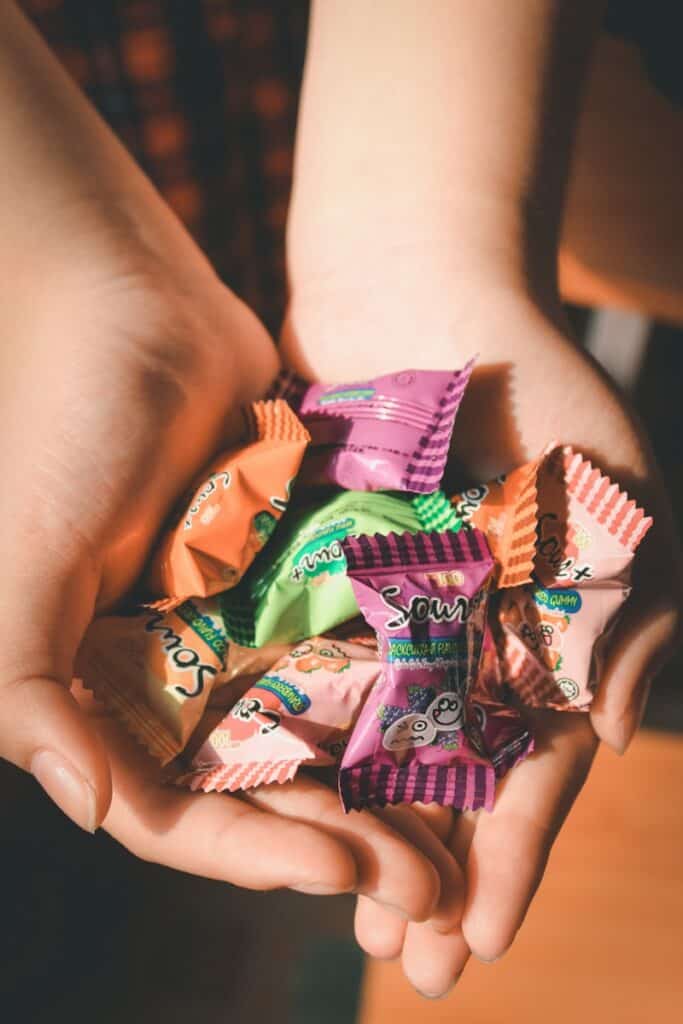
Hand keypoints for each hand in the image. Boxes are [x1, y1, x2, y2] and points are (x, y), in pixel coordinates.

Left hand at [282, 279, 681, 992]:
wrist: (422, 287)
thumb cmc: (539, 392)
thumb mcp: (615, 503)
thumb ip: (626, 615)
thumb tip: (607, 732)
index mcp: (539, 643)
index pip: (528, 773)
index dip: (511, 860)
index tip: (480, 939)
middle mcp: (459, 646)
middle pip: (442, 787)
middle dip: (429, 871)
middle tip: (406, 961)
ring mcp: (382, 620)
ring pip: (367, 754)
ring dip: (361, 832)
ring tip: (345, 912)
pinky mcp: (310, 581)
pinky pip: (297, 678)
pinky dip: (291, 742)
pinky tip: (272, 805)